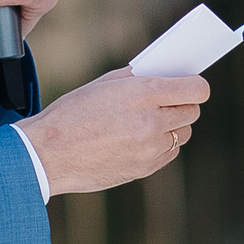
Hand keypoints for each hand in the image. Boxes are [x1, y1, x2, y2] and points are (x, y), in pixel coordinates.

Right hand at [18, 68, 208, 192]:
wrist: (47, 154)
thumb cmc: (71, 114)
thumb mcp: (103, 85)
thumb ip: (138, 78)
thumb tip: (164, 75)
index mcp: (143, 94)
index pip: (196, 89)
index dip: (196, 85)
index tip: (191, 84)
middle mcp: (152, 122)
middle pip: (192, 111)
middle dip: (183, 104)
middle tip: (169, 101)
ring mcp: (149, 149)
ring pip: (183, 134)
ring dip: (173, 126)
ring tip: (152, 121)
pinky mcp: (144, 169)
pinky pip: (169, 153)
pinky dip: (162, 145)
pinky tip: (141, 139)